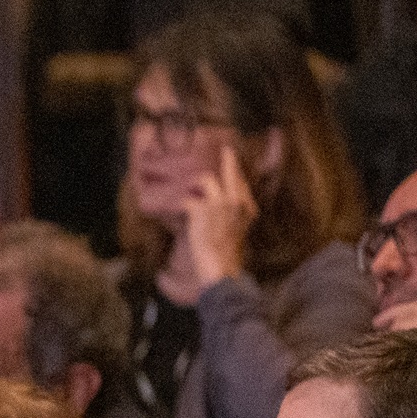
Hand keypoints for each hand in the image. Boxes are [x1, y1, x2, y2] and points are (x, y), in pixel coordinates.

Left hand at [177, 144, 257, 298]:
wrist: (221, 269)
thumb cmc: (228, 254)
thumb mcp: (238, 231)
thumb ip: (235, 215)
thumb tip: (227, 205)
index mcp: (246, 208)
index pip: (241, 181)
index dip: (235, 169)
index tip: (231, 157)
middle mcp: (235, 202)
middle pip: (231, 171)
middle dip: (228, 159)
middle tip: (225, 148)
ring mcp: (218, 205)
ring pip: (206, 179)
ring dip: (193, 182)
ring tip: (185, 184)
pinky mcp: (200, 211)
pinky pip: (185, 199)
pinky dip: (176, 202)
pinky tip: (169, 204)